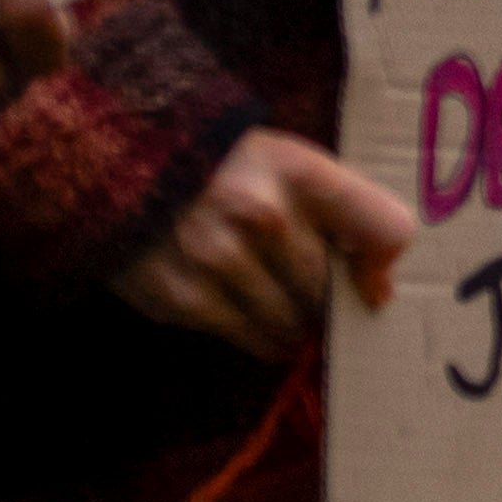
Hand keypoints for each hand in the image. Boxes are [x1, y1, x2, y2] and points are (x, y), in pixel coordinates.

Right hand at [108, 124, 417, 355]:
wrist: (118, 167)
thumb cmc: (222, 167)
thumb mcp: (284, 162)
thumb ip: (338, 209)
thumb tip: (381, 290)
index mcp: (298, 169)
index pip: (383, 228)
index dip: (382, 265)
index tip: (370, 284)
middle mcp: (263, 213)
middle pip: (329, 290)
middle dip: (323, 300)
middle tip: (306, 293)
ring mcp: (220, 259)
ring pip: (293, 324)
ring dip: (292, 324)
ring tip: (274, 302)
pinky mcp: (186, 298)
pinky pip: (250, 339)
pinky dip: (257, 336)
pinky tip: (244, 312)